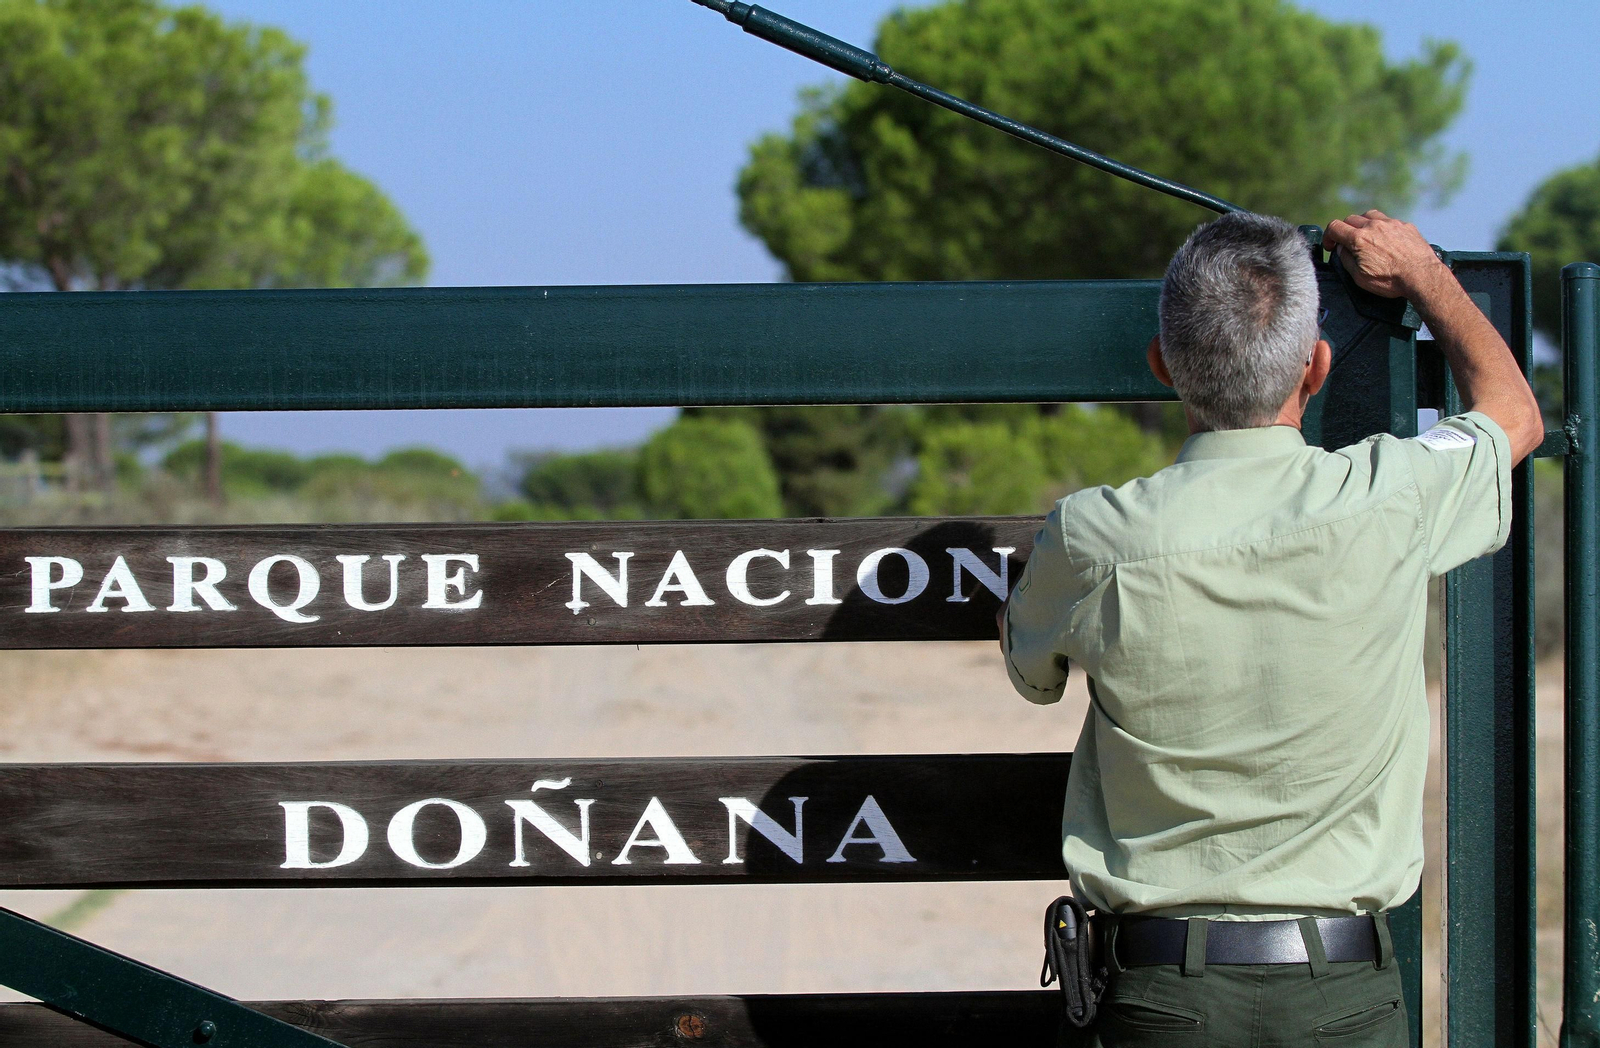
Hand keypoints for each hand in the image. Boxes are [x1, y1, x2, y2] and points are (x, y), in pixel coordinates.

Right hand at [1322, 210, 1444, 299]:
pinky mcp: (1405, 225)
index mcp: (1359, 239)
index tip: (1331, 246)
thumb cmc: (1390, 280)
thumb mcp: (1360, 277)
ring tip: (1366, 237)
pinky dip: (1382, 228)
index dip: (1328, 236)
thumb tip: (1341, 249)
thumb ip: (1346, 260)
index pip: (1335, 227)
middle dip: (1345, 231)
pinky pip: (1388, 221)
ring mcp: (1391, 223)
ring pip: (1369, 215)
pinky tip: (1386, 240)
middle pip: (1351, 219)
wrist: (1422, 276)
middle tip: (1347, 244)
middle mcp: (1373, 226)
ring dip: (1363, 224)